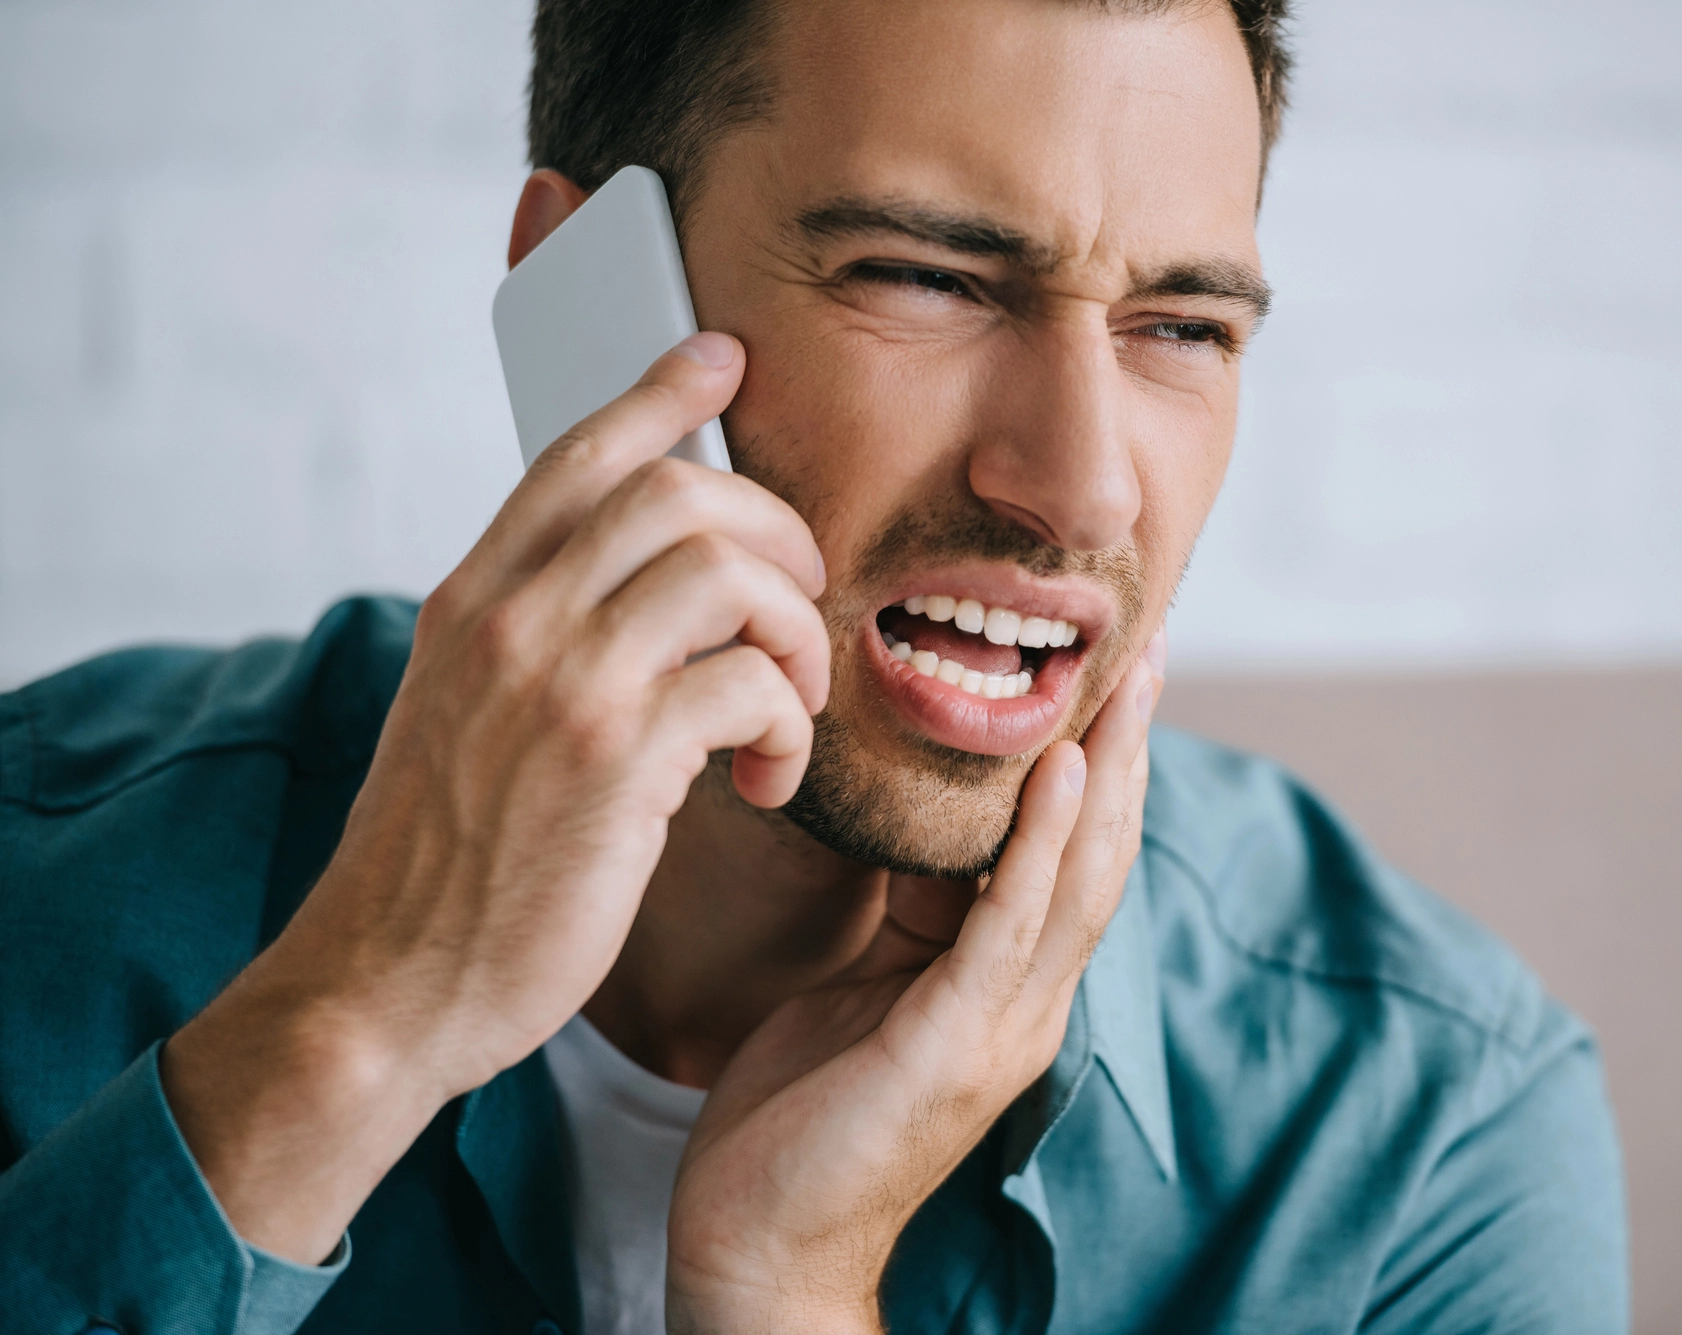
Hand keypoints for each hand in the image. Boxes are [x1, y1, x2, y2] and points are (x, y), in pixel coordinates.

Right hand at [162, 332, 828, 1262]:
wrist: (388, 988)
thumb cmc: (445, 862)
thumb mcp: (464, 717)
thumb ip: (535, 638)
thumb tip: (641, 593)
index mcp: (472, 599)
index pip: (576, 453)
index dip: (662, 393)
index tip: (722, 359)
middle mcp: (510, 619)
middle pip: (678, 491)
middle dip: (774, 532)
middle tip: (799, 603)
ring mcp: (559, 683)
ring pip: (728, 571)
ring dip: (794, 630)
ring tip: (789, 701)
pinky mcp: (614, 762)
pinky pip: (753, 685)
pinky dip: (788, 726)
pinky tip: (768, 780)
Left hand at [663, 650, 1161, 1333]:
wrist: (759, 1250)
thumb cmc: (798, 1117)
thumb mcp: (862, 983)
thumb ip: (906, 908)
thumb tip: (910, 814)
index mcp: (1007, 988)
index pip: (1073, 856)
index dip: (1101, 763)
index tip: (1114, 669)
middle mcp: (1028, 1004)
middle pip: (1102, 854)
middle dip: (1128, 748)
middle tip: (1149, 646)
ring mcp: (1003, 1028)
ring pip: (1080, 880)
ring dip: (1109, 774)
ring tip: (1127, 682)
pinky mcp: (955, 1045)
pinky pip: (1010, 926)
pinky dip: (1044, 844)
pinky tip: (1063, 770)